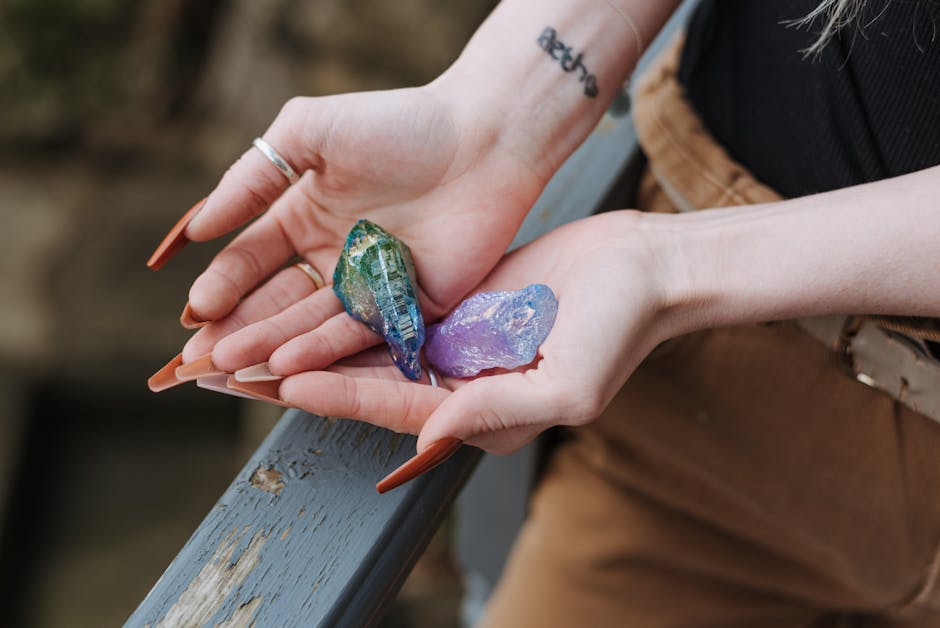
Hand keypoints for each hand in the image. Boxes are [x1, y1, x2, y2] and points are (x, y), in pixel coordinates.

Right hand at [173, 84, 545, 365]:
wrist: (483, 138)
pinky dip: (324, 350)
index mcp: (308, 216)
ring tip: (232, 364)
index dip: (222, 285)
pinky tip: (286, 364)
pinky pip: (363, 335)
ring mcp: (373, 286)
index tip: (195, 310)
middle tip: (201, 358)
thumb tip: (197, 228)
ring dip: (272, 345)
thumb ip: (252, 178)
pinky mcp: (412, 308)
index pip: (252, 261)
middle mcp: (336, 257)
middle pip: (277, 302)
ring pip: (312, 324)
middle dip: (238, 328)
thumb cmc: (398, 124)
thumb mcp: (309, 134)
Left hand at [273, 211, 678, 454]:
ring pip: (371, 347)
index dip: (342, 395)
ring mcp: (454, 346)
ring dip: (316, 341)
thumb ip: (497, 413)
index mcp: (480, 418)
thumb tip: (429, 436)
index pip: (398, 409)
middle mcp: (458, 388)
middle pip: (369, 384)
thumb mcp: (567, 385)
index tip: (286, 379)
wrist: (643, 268)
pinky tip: (309, 293)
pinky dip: (351, 306)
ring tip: (257, 334)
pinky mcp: (454, 307)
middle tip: (241, 366)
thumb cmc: (620, 330)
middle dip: (307, 376)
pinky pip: (393, 310)